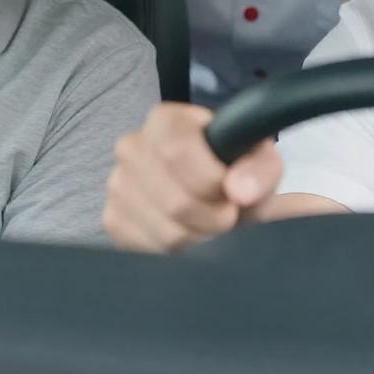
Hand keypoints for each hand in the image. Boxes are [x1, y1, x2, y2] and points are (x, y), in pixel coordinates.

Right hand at [103, 102, 281, 251]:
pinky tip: (188, 233)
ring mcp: (117, 184)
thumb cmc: (233, 168)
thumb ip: (260, 169)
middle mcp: (132, 147)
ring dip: (199, 238)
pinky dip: (178, 252)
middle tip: (229, 215)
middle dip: (212, 218)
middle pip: (174, 200)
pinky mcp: (113, 219)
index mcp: (165, 121)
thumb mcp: (258, 161)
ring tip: (210, 223)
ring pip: (163, 231)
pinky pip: (148, 250)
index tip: (232, 194)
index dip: (209, 181)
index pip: (176, 149)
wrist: (214, 189)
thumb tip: (240, 191)